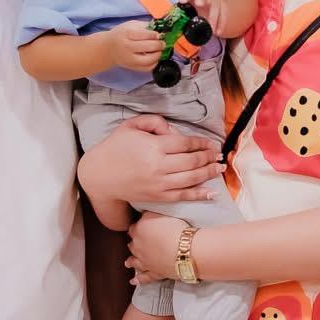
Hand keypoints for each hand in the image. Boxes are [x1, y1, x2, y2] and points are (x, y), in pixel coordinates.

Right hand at [78, 114, 222, 203]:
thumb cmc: (115, 147)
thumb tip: (174, 130)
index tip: (212, 143)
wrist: (99, 175)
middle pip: (192, 161)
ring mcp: (159, 183)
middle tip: (220, 155)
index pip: (185, 143)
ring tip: (220, 168)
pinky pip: (182, 196)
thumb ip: (154, 122)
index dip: (202, 143)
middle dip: (209, 157)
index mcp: (154, 146)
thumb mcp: (131, 126)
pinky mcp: (157, 197)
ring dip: (209, 173)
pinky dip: (199, 194)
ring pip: (191, 179)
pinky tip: (211, 192)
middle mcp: (159, 166)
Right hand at [102, 21, 165, 71]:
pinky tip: (154, 57)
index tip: (160, 34)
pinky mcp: (133, 67)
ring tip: (159, 50)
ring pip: (148, 61)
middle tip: (162, 43)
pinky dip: (154, 63)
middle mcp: (127, 47)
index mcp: (127, 34)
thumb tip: (160, 29)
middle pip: (147, 47)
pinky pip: (147, 68)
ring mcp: (130, 59)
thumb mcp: (131, 25)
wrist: (109, 48)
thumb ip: (145, 26)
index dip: (155, 35)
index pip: (144, 35)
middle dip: (159, 45)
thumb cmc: (122, 34)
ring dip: (158, 55)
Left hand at [128, 212, 186, 280]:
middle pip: (133, 241)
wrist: (186, 249)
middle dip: (136, 240)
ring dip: (131, 259)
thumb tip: (146, 214)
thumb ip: (152, 214)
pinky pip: (143, 277)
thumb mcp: (163, 213)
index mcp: (140, 227)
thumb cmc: (178, 230)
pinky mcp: (153, 272)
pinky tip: (134, 280)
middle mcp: (138, 244)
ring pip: (134, 259)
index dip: (141, 224)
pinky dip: (138, 279)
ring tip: (129, 261)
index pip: (136, 224)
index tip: (145, 225)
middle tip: (141, 240)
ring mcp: (144, 259)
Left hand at [180, 0, 226, 36]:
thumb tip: (170, 33)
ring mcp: (214, 1)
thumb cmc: (194, 16)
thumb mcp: (187, 17)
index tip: (182, 1)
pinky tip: (218, 33)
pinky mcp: (223, 8)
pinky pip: (224, 15)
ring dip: (213, 17)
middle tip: (199, 4)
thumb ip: (180, 22)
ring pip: (215, 5)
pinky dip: (221, 24)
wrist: (210, 15)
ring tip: (211, 29)